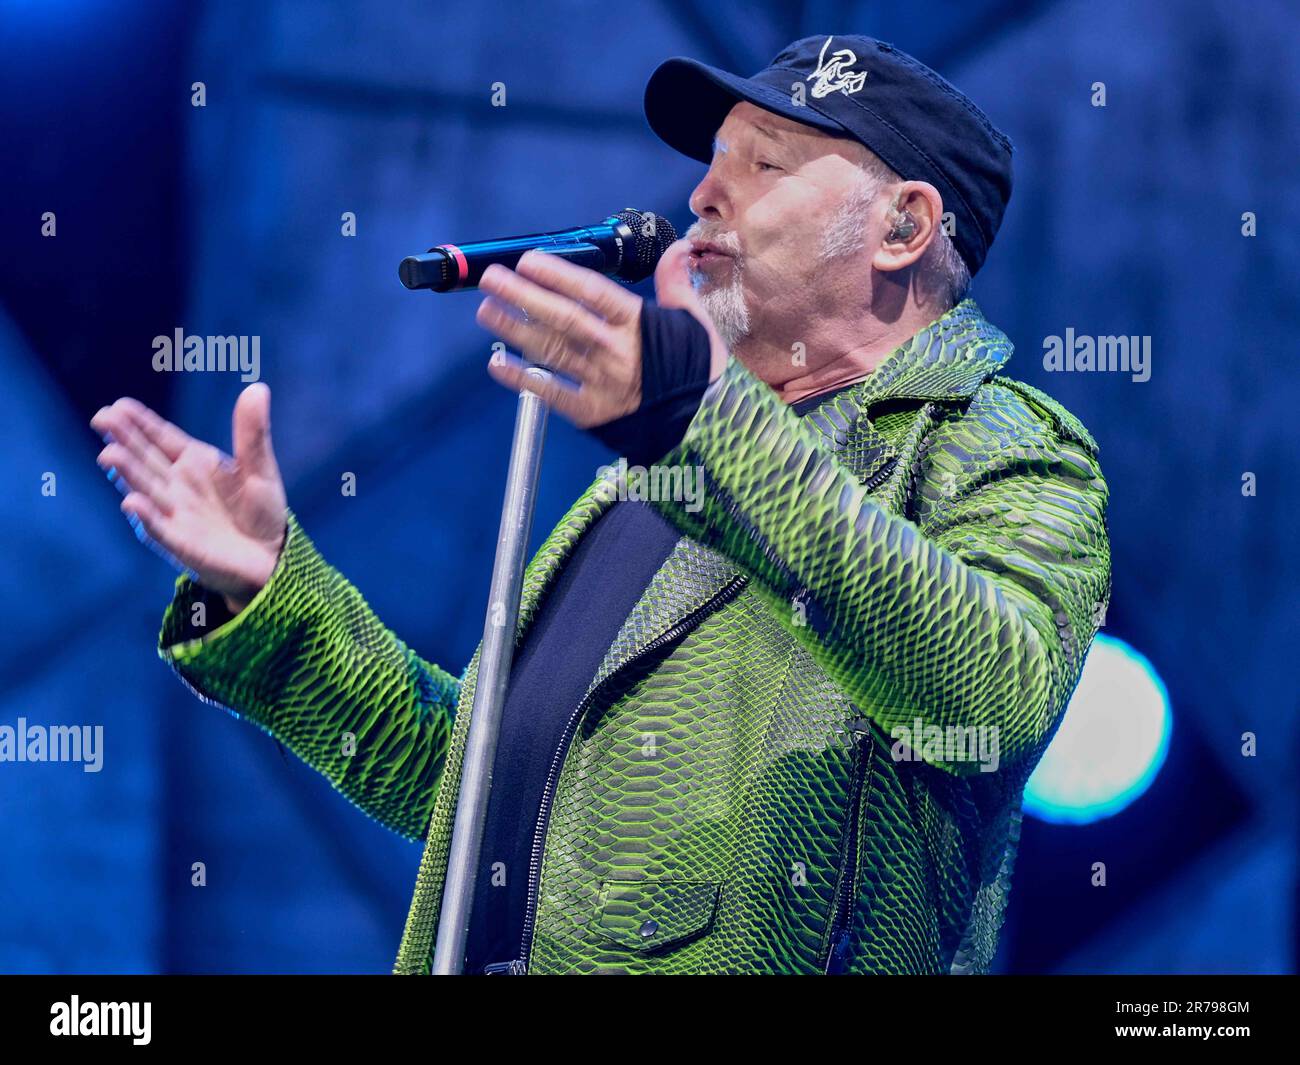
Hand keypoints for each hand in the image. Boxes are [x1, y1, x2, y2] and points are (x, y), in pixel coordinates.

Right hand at [90, 383, 287, 613]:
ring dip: (128, 474)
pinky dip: (147, 517)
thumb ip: (252, 433)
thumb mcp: (261, 468)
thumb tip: (257, 387)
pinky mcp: (182, 544)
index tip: (118, 405)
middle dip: (124, 440)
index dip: (139, 423)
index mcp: (193, 463)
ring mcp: (175, 514)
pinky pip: (160, 529)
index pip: (161, 438)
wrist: (270, 558)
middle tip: (102, 418)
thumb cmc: (261, 512)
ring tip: (109, 455)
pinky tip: (133, 502)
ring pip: (146, 490)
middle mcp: (176, 486)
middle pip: (145, 459)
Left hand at [475, 238, 728, 425]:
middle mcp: (616, 351)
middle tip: (492, 279)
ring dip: (515, 330)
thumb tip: (677, 248)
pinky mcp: (593, 413)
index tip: (528, 261)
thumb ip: (676, 283)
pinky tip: (497, 363)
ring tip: (487, 311)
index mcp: (639, 324)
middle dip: (523, 296)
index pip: (592, 293)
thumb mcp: (695, 321)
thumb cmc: (700, 370)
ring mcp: (601, 383)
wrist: (709, 426)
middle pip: (562, 318)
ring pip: (552, 351)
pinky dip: (522, 378)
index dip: (557, 275)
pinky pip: (551, 393)